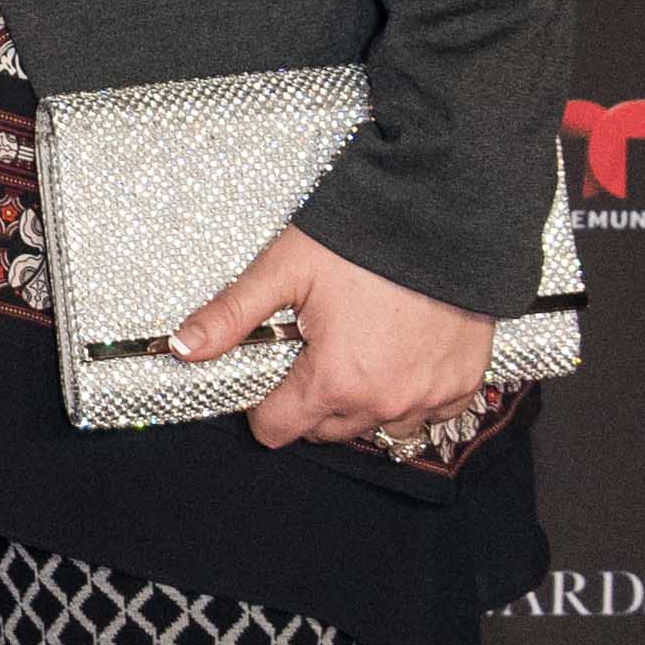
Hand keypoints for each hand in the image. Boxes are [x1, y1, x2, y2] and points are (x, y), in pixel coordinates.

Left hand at [172, 225, 498, 457]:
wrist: (445, 213)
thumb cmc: (364, 238)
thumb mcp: (286, 269)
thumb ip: (232, 314)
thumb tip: (182, 347)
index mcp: (334, 381)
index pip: (277, 430)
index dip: (264, 403)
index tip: (273, 369)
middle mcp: (383, 402)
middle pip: (325, 430)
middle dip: (311, 400)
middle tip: (315, 350)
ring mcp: (428, 397)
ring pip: (377, 426)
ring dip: (361, 402)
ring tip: (359, 352)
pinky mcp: (461, 383)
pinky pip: (429, 413)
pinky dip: (412, 395)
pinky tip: (402, 357)